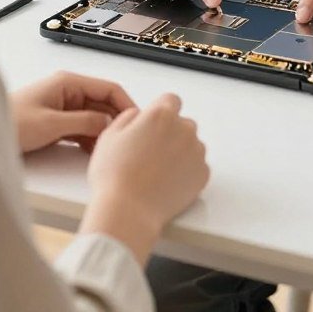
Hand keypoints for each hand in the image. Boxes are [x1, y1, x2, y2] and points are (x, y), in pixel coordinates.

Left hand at [10, 71, 136, 153]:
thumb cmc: (12, 122)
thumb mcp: (51, 124)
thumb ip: (83, 122)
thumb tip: (108, 123)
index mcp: (68, 83)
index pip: (108, 88)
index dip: (125, 103)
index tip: (137, 120)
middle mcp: (68, 91)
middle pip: (102, 103)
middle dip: (115, 120)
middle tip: (126, 139)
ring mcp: (63, 106)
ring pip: (93, 117)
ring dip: (102, 131)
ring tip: (111, 148)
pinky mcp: (57, 121)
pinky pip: (82, 127)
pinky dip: (90, 138)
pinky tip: (95, 151)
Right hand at [82, 93, 209, 264]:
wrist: (128, 212)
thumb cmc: (115, 176)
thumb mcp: (110, 136)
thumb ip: (128, 117)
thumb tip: (138, 116)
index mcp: (161, 115)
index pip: (171, 100)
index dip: (160, 112)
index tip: (153, 126)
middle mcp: (184, 129)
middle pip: (182, 123)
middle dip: (170, 133)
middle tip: (150, 153)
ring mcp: (196, 152)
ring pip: (191, 144)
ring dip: (179, 152)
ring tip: (156, 172)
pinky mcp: (202, 174)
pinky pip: (197, 166)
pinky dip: (186, 172)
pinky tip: (166, 182)